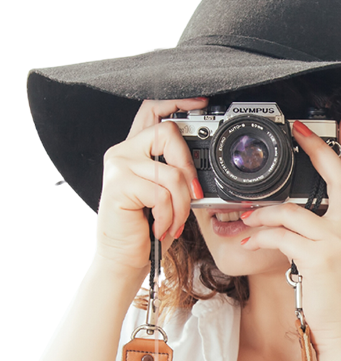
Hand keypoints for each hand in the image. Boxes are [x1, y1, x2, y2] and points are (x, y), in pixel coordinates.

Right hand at [95, 97, 207, 275]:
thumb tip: (202, 166)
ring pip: (170, 173)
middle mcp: (123, 152)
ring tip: (174, 223)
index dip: (177, 102)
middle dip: (188, 166)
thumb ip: (177, 174)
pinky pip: (161, 194)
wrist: (124, 258)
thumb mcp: (167, 196)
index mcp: (135, 151)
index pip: (152, 111)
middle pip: (167, 132)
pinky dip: (169, 216)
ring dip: (181, 205)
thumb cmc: (146, 229)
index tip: (201, 104)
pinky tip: (160, 227)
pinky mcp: (119, 185)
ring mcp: (119, 166)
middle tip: (193, 194)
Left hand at [237, 115, 340, 353]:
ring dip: (262, 213)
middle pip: (337, 178)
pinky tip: (247, 242)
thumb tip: (283, 224)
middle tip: (299, 129)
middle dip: (317, 149)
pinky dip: (260, 237)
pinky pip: (282, 237)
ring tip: (244, 219)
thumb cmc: (331, 302)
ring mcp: (335, 244)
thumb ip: (312, 238)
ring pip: (293, 211)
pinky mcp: (318, 259)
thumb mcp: (326, 263)